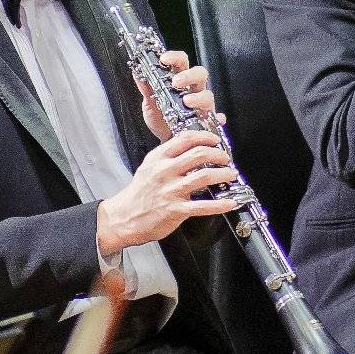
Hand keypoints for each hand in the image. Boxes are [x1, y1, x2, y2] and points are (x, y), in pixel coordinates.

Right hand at [95, 128, 237, 255]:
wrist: (123, 217)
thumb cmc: (139, 193)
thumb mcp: (149, 167)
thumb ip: (168, 157)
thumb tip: (191, 149)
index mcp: (159, 158)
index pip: (185, 139)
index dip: (205, 136)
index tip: (215, 139)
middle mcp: (165, 171)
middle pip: (198, 154)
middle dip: (218, 154)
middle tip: (225, 158)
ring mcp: (171, 191)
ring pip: (204, 176)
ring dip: (222, 174)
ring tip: (231, 174)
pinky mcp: (176, 210)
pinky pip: (203, 206)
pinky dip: (220, 204)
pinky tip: (230, 202)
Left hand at [138, 48, 216, 141]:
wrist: (167, 142)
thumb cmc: (161, 120)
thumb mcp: (150, 103)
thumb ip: (146, 88)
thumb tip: (137, 73)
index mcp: (181, 80)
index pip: (181, 61)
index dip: (175, 57)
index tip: (164, 59)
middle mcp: (194, 90)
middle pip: (200, 73)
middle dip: (189, 75)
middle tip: (176, 82)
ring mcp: (203, 105)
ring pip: (208, 94)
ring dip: (198, 97)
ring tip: (187, 102)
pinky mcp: (208, 121)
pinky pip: (217, 118)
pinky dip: (217, 118)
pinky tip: (215, 118)